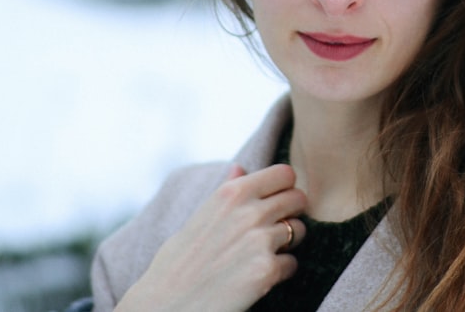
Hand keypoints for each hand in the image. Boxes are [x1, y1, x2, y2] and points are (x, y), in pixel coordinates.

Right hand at [115, 163, 306, 311]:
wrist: (165, 306)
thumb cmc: (178, 263)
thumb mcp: (198, 218)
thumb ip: (226, 192)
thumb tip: (240, 168)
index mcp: (232, 193)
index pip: (285, 174)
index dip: (284, 188)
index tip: (274, 202)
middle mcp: (250, 212)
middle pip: (298, 199)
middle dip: (291, 213)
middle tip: (272, 230)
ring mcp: (261, 240)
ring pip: (299, 230)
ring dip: (286, 244)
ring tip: (259, 255)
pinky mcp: (267, 270)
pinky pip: (292, 263)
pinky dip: (279, 272)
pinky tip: (255, 278)